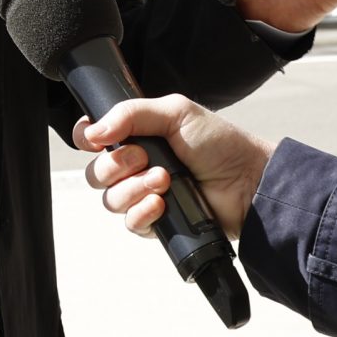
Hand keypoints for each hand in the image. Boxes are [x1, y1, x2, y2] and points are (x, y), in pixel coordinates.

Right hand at [74, 94, 273, 238]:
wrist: (248, 183)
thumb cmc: (219, 144)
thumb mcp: (175, 113)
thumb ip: (130, 113)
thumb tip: (92, 130)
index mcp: (137, 135)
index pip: (92, 137)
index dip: (89, 139)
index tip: (99, 140)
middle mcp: (136, 166)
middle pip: (96, 172)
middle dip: (117, 165)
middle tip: (147, 159)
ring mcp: (144, 195)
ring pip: (110, 199)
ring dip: (133, 189)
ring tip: (164, 181)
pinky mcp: (156, 221)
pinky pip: (129, 223)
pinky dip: (142, 213)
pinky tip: (161, 204)